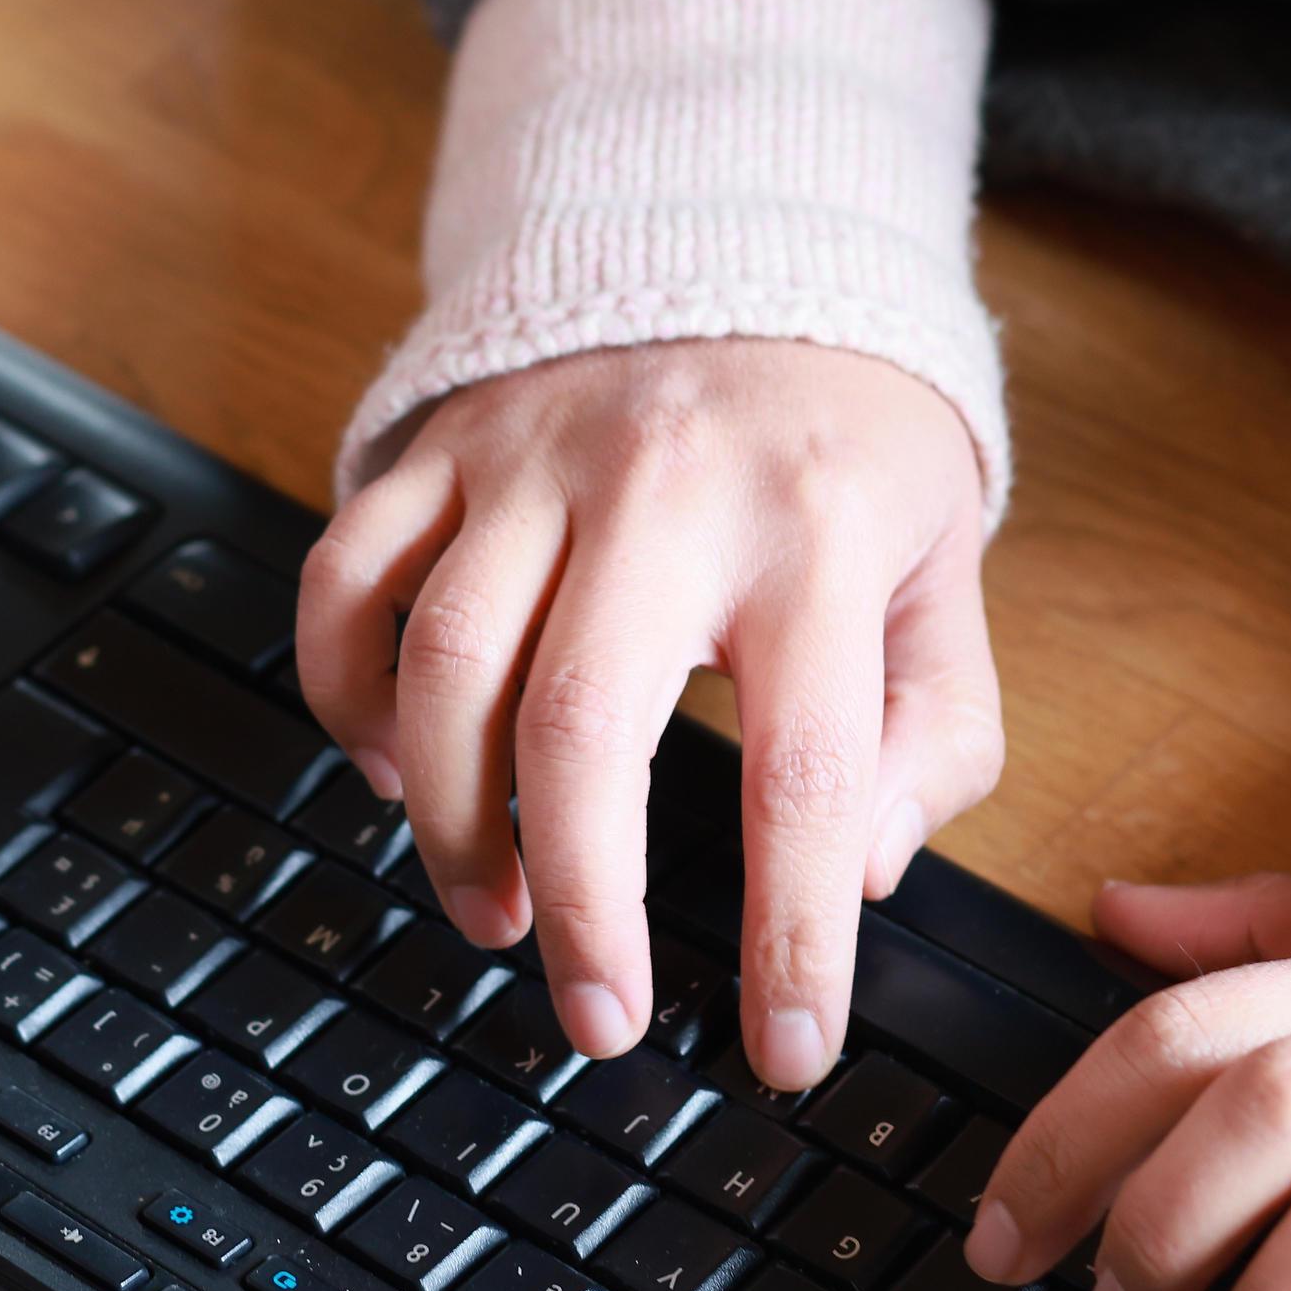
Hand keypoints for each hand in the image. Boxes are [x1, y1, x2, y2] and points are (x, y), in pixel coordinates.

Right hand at [294, 339, 998, 1087]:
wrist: (749, 241)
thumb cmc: (847, 450)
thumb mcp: (946, 575)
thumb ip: (937, 733)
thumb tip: (862, 871)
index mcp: (819, 528)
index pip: (806, 768)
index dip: (791, 934)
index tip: (785, 1050)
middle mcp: (667, 483)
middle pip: (583, 723)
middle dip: (584, 904)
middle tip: (602, 1019)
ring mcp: (537, 451)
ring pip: (446, 659)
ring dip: (451, 821)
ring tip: (496, 911)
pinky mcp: (446, 438)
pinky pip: (349, 573)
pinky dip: (345, 692)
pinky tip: (393, 770)